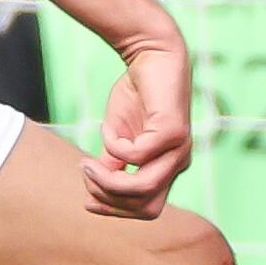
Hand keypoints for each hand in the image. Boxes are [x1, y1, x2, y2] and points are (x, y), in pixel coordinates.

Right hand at [87, 30, 191, 217]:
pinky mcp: (173, 131)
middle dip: (110, 198)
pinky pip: (137, 156)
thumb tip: (96, 190)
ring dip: (109, 180)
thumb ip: (113, 164)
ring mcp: (180, 149)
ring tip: (88, 163)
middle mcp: (179, 163)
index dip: (116, 210)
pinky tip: (106, 128)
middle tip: (86, 175)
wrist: (152, 54)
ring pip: (143, 187)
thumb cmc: (136, 94)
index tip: (86, 199)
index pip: (147, 209)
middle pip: (147, 207)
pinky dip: (114, 146)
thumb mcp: (119, 136)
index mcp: (168, 168)